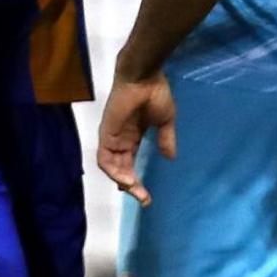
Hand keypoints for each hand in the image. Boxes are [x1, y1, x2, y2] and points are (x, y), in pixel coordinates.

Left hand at [97, 74, 176, 205]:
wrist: (144, 77)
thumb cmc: (155, 93)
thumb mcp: (165, 120)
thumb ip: (166, 139)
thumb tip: (171, 157)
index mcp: (132, 136)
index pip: (130, 164)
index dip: (137, 181)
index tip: (147, 196)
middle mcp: (120, 139)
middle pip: (121, 169)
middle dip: (131, 186)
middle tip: (144, 199)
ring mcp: (111, 137)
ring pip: (111, 168)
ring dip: (122, 181)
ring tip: (136, 191)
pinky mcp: (106, 134)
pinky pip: (105, 159)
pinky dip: (114, 172)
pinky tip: (127, 180)